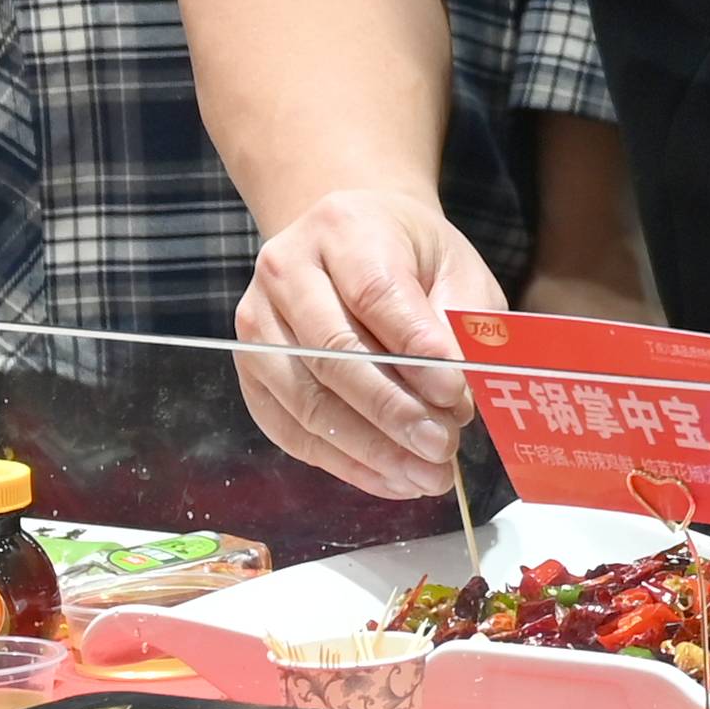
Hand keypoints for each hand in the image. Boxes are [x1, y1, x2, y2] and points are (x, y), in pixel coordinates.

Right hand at [230, 184, 503, 498]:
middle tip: (443, 448)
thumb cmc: (412, 259)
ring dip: (369, 448)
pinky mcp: (250, 371)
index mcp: (344, 229)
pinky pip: (289, 428)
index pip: (375, 294)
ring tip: (425, 476)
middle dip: (393, 410)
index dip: (414, 351)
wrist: (351, 241)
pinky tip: (390, 479)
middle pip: (334, 352)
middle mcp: (286, 270)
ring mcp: (257, 323)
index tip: (456, 394)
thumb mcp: (455, 269)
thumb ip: (459, 324)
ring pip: (306, 399)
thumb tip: (458, 397)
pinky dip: (343, 462)